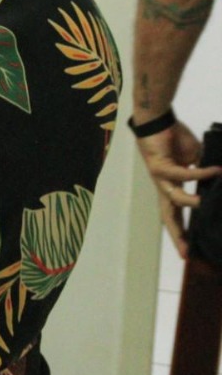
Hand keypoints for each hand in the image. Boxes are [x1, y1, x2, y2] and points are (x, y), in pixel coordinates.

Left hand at [136, 118, 221, 257]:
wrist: (158, 121)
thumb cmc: (176, 140)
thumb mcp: (195, 161)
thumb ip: (204, 175)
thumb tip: (220, 182)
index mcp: (171, 187)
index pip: (176, 215)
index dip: (182, 233)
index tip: (189, 253)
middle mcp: (163, 186)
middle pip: (168, 216)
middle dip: (177, 235)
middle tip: (186, 252)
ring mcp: (159, 178)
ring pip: (174, 199)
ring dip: (191, 203)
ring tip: (206, 204)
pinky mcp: (159, 165)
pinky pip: (183, 175)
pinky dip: (201, 174)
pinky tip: (215, 171)